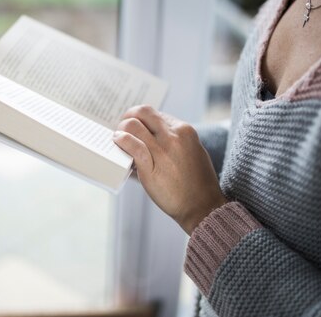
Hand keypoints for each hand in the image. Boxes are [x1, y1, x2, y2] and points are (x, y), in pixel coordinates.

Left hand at [113, 105, 226, 234]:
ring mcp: (162, 151)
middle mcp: (173, 136)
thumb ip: (172, 142)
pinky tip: (117, 143)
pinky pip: (131, 144)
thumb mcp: (192, 153)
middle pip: (142, 112)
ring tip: (117, 138)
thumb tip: (148, 138)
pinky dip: (120, 141)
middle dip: (128, 117)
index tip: (134, 127)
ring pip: (132, 125)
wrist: (203, 208)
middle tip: (122, 127)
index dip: (141, 119)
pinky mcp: (151, 167)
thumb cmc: (197, 184)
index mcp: (185, 131)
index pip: (155, 114)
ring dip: (120, 129)